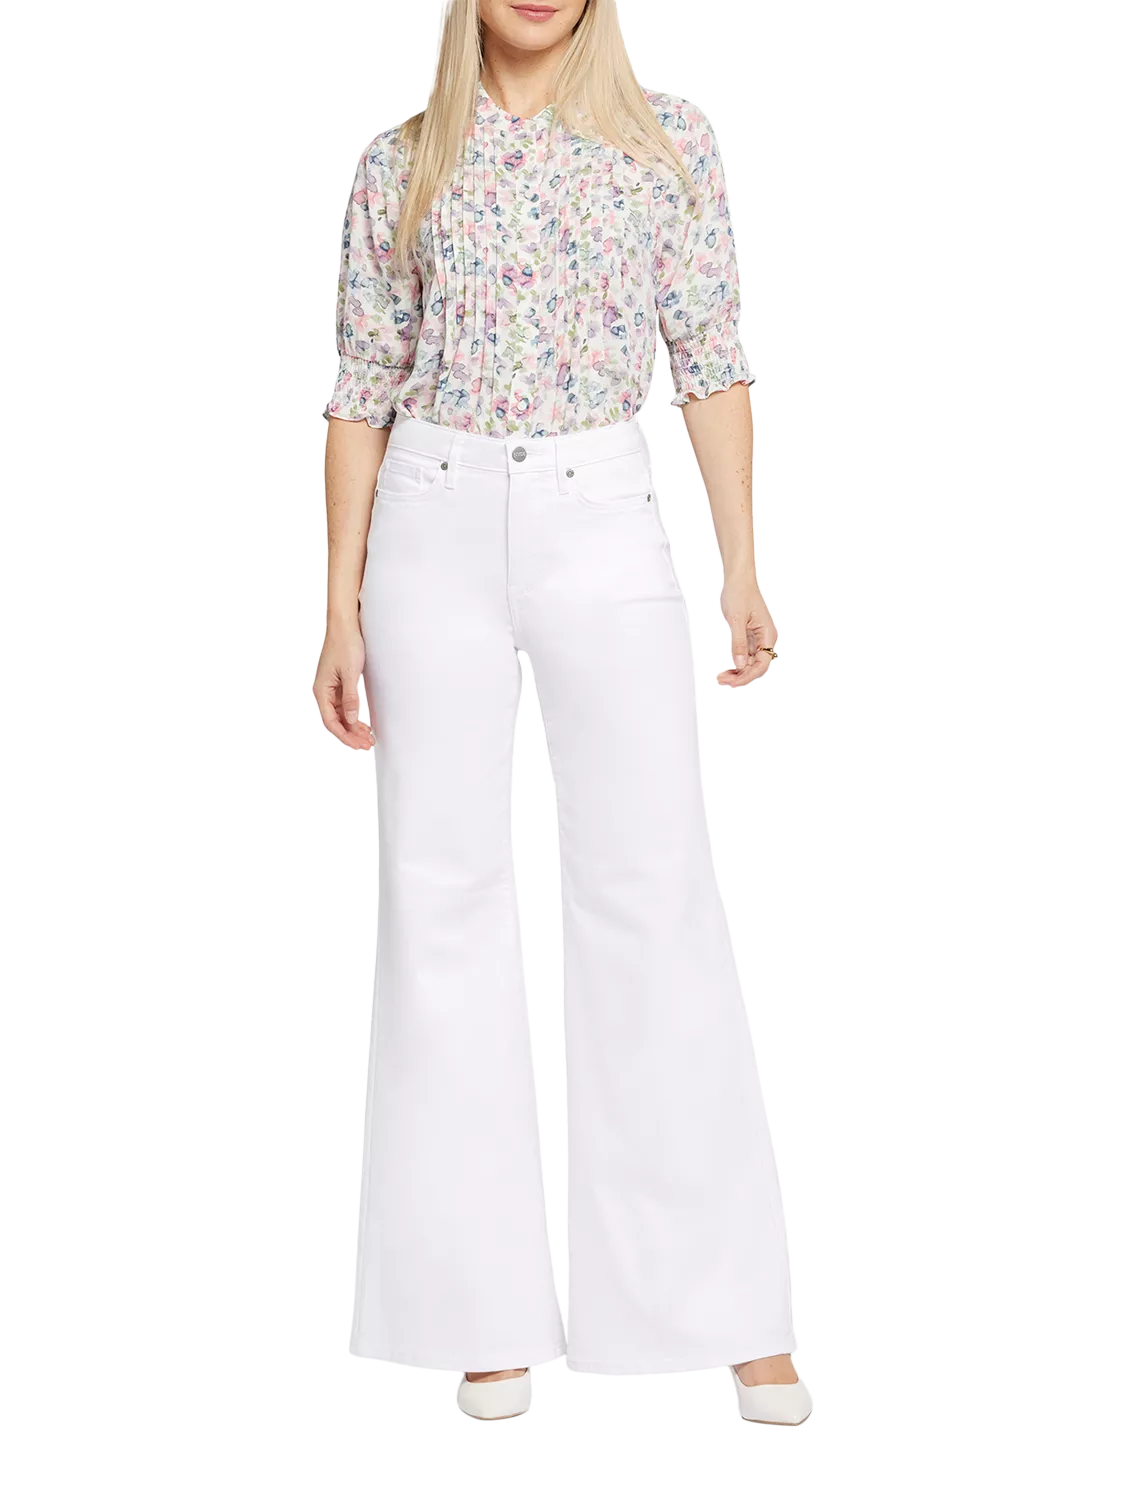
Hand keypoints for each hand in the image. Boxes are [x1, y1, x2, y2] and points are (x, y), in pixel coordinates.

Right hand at [313, 623, 373, 748]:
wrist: (345, 625)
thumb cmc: (346, 645)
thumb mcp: (350, 673)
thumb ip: (350, 697)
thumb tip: (351, 720)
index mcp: (321, 690)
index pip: (330, 722)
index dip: (344, 736)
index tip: (358, 745)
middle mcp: (323, 692)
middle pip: (335, 721)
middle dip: (351, 734)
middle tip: (368, 744)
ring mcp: (330, 689)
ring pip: (341, 715)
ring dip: (353, 727)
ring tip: (368, 738)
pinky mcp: (338, 684)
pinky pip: (344, 706)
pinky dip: (353, 716)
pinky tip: (363, 723)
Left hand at [718, 578, 777, 687]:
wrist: (738, 580)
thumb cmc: (739, 593)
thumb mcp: (736, 619)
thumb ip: (738, 643)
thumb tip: (740, 665)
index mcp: (768, 635)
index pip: (761, 664)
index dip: (747, 676)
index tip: (732, 683)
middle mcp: (766, 639)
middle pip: (757, 667)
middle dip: (741, 677)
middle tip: (721, 681)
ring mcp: (759, 639)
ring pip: (751, 663)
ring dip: (738, 673)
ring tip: (721, 677)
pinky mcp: (751, 637)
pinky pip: (746, 656)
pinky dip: (737, 664)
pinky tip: (727, 670)